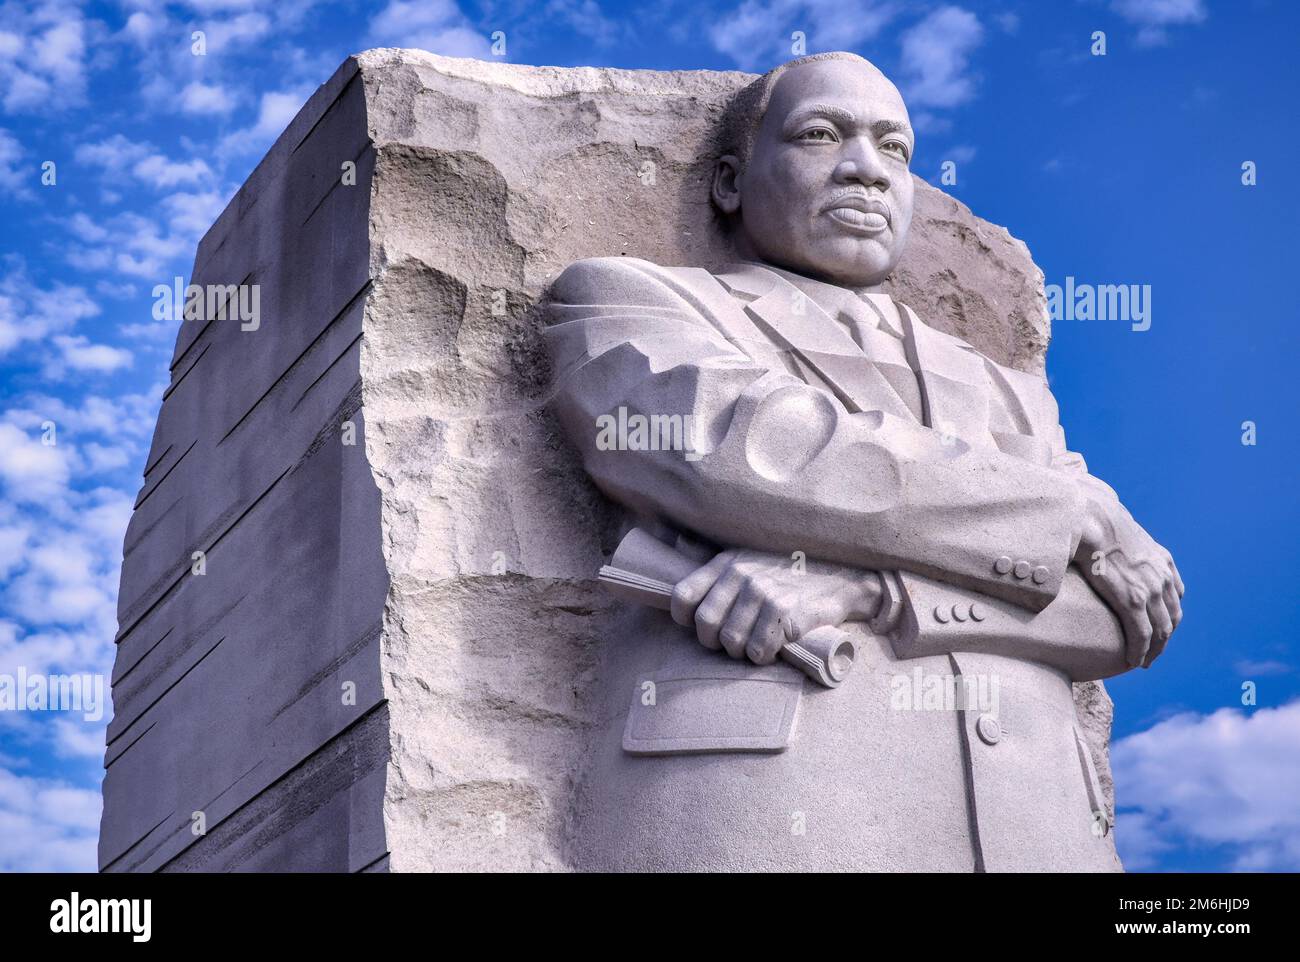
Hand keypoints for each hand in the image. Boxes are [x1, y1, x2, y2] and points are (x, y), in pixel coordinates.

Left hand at [670, 549, 880, 664]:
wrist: (841, 575)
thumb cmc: (790, 571)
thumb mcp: (749, 555)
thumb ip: (716, 565)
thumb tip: (675, 542)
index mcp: (727, 563)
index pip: (683, 596)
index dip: (686, 619)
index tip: (701, 626)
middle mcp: (742, 575)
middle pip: (706, 626)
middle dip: (716, 643)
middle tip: (733, 642)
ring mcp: (764, 594)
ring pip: (732, 642)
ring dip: (742, 652)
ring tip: (755, 645)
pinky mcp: (786, 614)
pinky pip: (759, 650)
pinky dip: (763, 656)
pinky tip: (772, 647)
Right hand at [1075, 498, 1184, 667]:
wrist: (1091, 519)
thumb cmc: (1098, 523)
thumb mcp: (1124, 533)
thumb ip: (1129, 548)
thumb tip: (1110, 550)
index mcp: (1163, 563)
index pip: (1174, 600)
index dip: (1167, 620)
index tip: (1157, 633)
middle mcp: (1163, 578)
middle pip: (1171, 619)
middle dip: (1163, 640)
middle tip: (1151, 655)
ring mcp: (1150, 590)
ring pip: (1160, 631)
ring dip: (1153, 650)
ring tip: (1142, 663)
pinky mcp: (1132, 600)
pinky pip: (1141, 634)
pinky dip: (1139, 651)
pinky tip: (1133, 661)